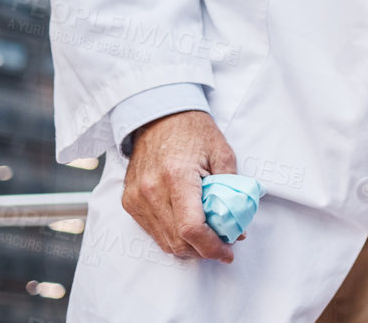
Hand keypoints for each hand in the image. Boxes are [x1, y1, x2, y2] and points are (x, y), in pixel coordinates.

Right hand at [122, 110, 237, 261]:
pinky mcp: (130, 202)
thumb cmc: (193, 131)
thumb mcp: (222, 153)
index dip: (212, 247)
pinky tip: (188, 226)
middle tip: (223, 244)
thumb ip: (231, 189)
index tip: (228, 252)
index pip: (191, 229)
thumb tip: (237, 222)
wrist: (159, 116)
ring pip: (164, 242)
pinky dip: (173, 236)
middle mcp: (151, 191)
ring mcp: (136, 198)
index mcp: (177, 177)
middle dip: (203, 250)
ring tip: (208, 236)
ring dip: (189, 246)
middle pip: (177, 242)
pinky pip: (153, 231)